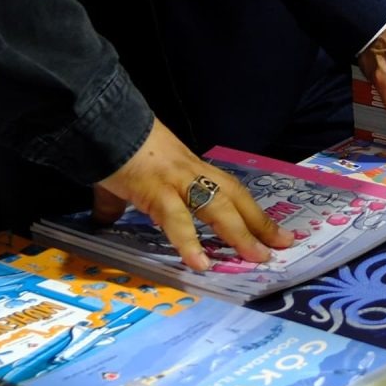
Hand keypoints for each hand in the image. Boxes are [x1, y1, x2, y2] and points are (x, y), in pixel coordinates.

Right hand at [92, 119, 286, 270]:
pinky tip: (198, 263)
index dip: (252, 212)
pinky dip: (188, 241)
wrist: (101, 122)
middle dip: (260, 222)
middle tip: (284, 245)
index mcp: (188, 170)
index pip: (230, 191)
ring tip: (256, 258)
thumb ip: (116, 202)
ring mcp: (176, 179)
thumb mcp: (124, 178)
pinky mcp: (155, 189)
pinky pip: (176, 218)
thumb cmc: (113, 147)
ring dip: (239, 233)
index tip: (274, 231)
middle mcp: (191, 172)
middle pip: (234, 197)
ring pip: (216, 207)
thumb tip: (102, 219)